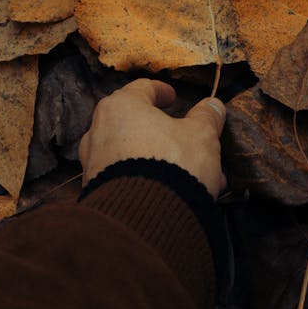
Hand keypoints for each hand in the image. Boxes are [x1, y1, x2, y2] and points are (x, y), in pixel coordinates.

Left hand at [78, 78, 226, 198]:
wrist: (143, 219)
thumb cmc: (172, 164)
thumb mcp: (201, 136)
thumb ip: (206, 118)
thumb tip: (213, 106)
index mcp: (120, 107)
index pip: (141, 89)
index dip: (161, 91)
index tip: (172, 97)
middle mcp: (99, 132)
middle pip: (136, 124)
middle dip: (165, 134)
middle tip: (187, 140)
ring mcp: (94, 164)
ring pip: (133, 154)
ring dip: (160, 160)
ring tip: (190, 174)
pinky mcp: (95, 192)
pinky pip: (126, 178)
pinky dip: (148, 180)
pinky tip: (174, 193)